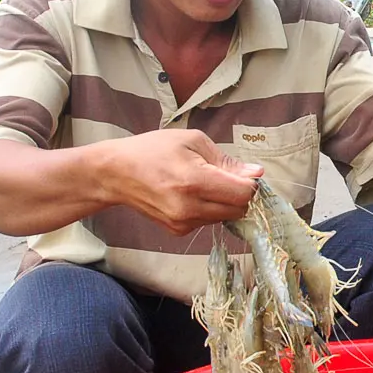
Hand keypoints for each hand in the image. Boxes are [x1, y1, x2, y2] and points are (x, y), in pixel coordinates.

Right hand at [101, 128, 262, 234]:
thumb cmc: (153, 150)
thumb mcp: (192, 141)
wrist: (116, 173)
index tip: (245, 172)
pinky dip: (210, 208)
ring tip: (203, 182)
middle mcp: (189, 208)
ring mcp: (183, 223)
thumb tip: (256, 173)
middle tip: (226, 176)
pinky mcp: (179, 231)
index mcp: (194, 181)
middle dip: (240, 193)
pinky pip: (209, 221)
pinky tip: (192, 194)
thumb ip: (226, 160)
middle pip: (239, 209)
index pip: (243, 194)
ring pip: (226, 217)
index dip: (250, 183)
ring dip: (225, 201)